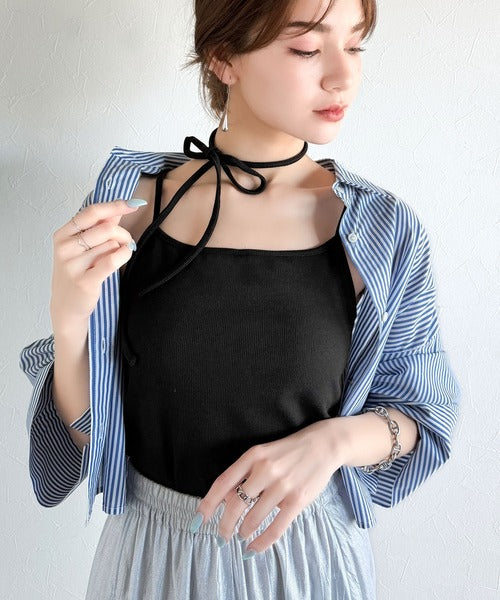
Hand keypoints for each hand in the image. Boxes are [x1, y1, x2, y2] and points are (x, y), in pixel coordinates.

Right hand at [50, 199, 145, 329]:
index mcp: (63, 234)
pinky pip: (113, 259)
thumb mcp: (82, 247)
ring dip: (121, 249)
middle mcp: (65, 247)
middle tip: (127, 242)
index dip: (115, 206)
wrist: (67, 307)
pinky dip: (124, 255)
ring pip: (111, 245)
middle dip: (123, 234)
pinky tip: (125, 255)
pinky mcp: (85, 281)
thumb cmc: (77, 273)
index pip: (92, 212)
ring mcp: (73, 265)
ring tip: (117, 256)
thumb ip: (100, 226)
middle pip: (106, 228)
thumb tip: (120, 207)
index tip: (134, 204)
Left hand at [191, 419, 347, 556]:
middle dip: (224, 525)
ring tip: (242, 535)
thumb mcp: (263, 454)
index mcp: (253, 456)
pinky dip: (261, 542)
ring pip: (253, 519)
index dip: (207, 504)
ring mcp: (282, 485)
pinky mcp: (298, 500)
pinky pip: (275, 528)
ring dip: (243, 532)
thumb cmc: (287, 452)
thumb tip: (223, 501)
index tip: (198, 520)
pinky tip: (254, 548)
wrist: (322, 445)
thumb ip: (244, 473)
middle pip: (235, 505)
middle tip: (221, 536)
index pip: (223, 483)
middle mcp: (265, 470)